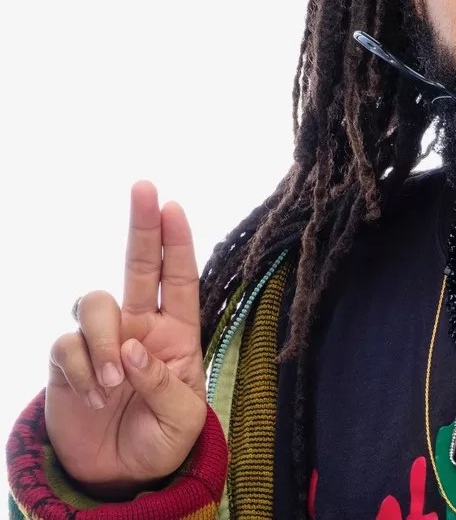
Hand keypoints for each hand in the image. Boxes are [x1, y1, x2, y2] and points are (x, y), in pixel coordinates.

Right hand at [45, 180, 207, 495]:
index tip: (174, 206)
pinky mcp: (70, 359)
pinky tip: (94, 398)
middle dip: (141, 225)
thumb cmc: (161, 439)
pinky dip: (83, 370)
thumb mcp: (182, 419)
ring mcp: (104, 339)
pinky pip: (68, 344)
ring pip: (95, 303)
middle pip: (139, 265)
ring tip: (114, 385)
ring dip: (105, 340)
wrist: (119, 472)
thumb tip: (134, 348)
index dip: (178, 243)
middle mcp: (141, 326)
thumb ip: (164, 383)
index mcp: (178, 334)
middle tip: (144, 187)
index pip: (180, 280)